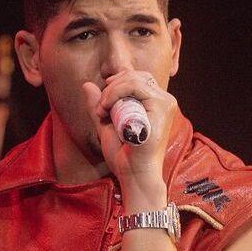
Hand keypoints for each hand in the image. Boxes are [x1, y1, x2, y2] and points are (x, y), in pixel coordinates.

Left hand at [83, 70, 177, 193]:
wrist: (134, 175)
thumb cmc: (124, 156)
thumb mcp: (107, 125)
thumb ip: (98, 105)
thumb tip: (87, 84)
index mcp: (155, 104)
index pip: (136, 79)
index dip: (116, 83)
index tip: (101, 103)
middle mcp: (164, 101)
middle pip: (135, 75)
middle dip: (112, 86)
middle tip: (100, 108)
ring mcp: (165, 103)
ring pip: (133, 79)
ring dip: (111, 91)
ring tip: (102, 111)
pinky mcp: (161, 107)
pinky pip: (135, 86)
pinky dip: (115, 93)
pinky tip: (106, 109)